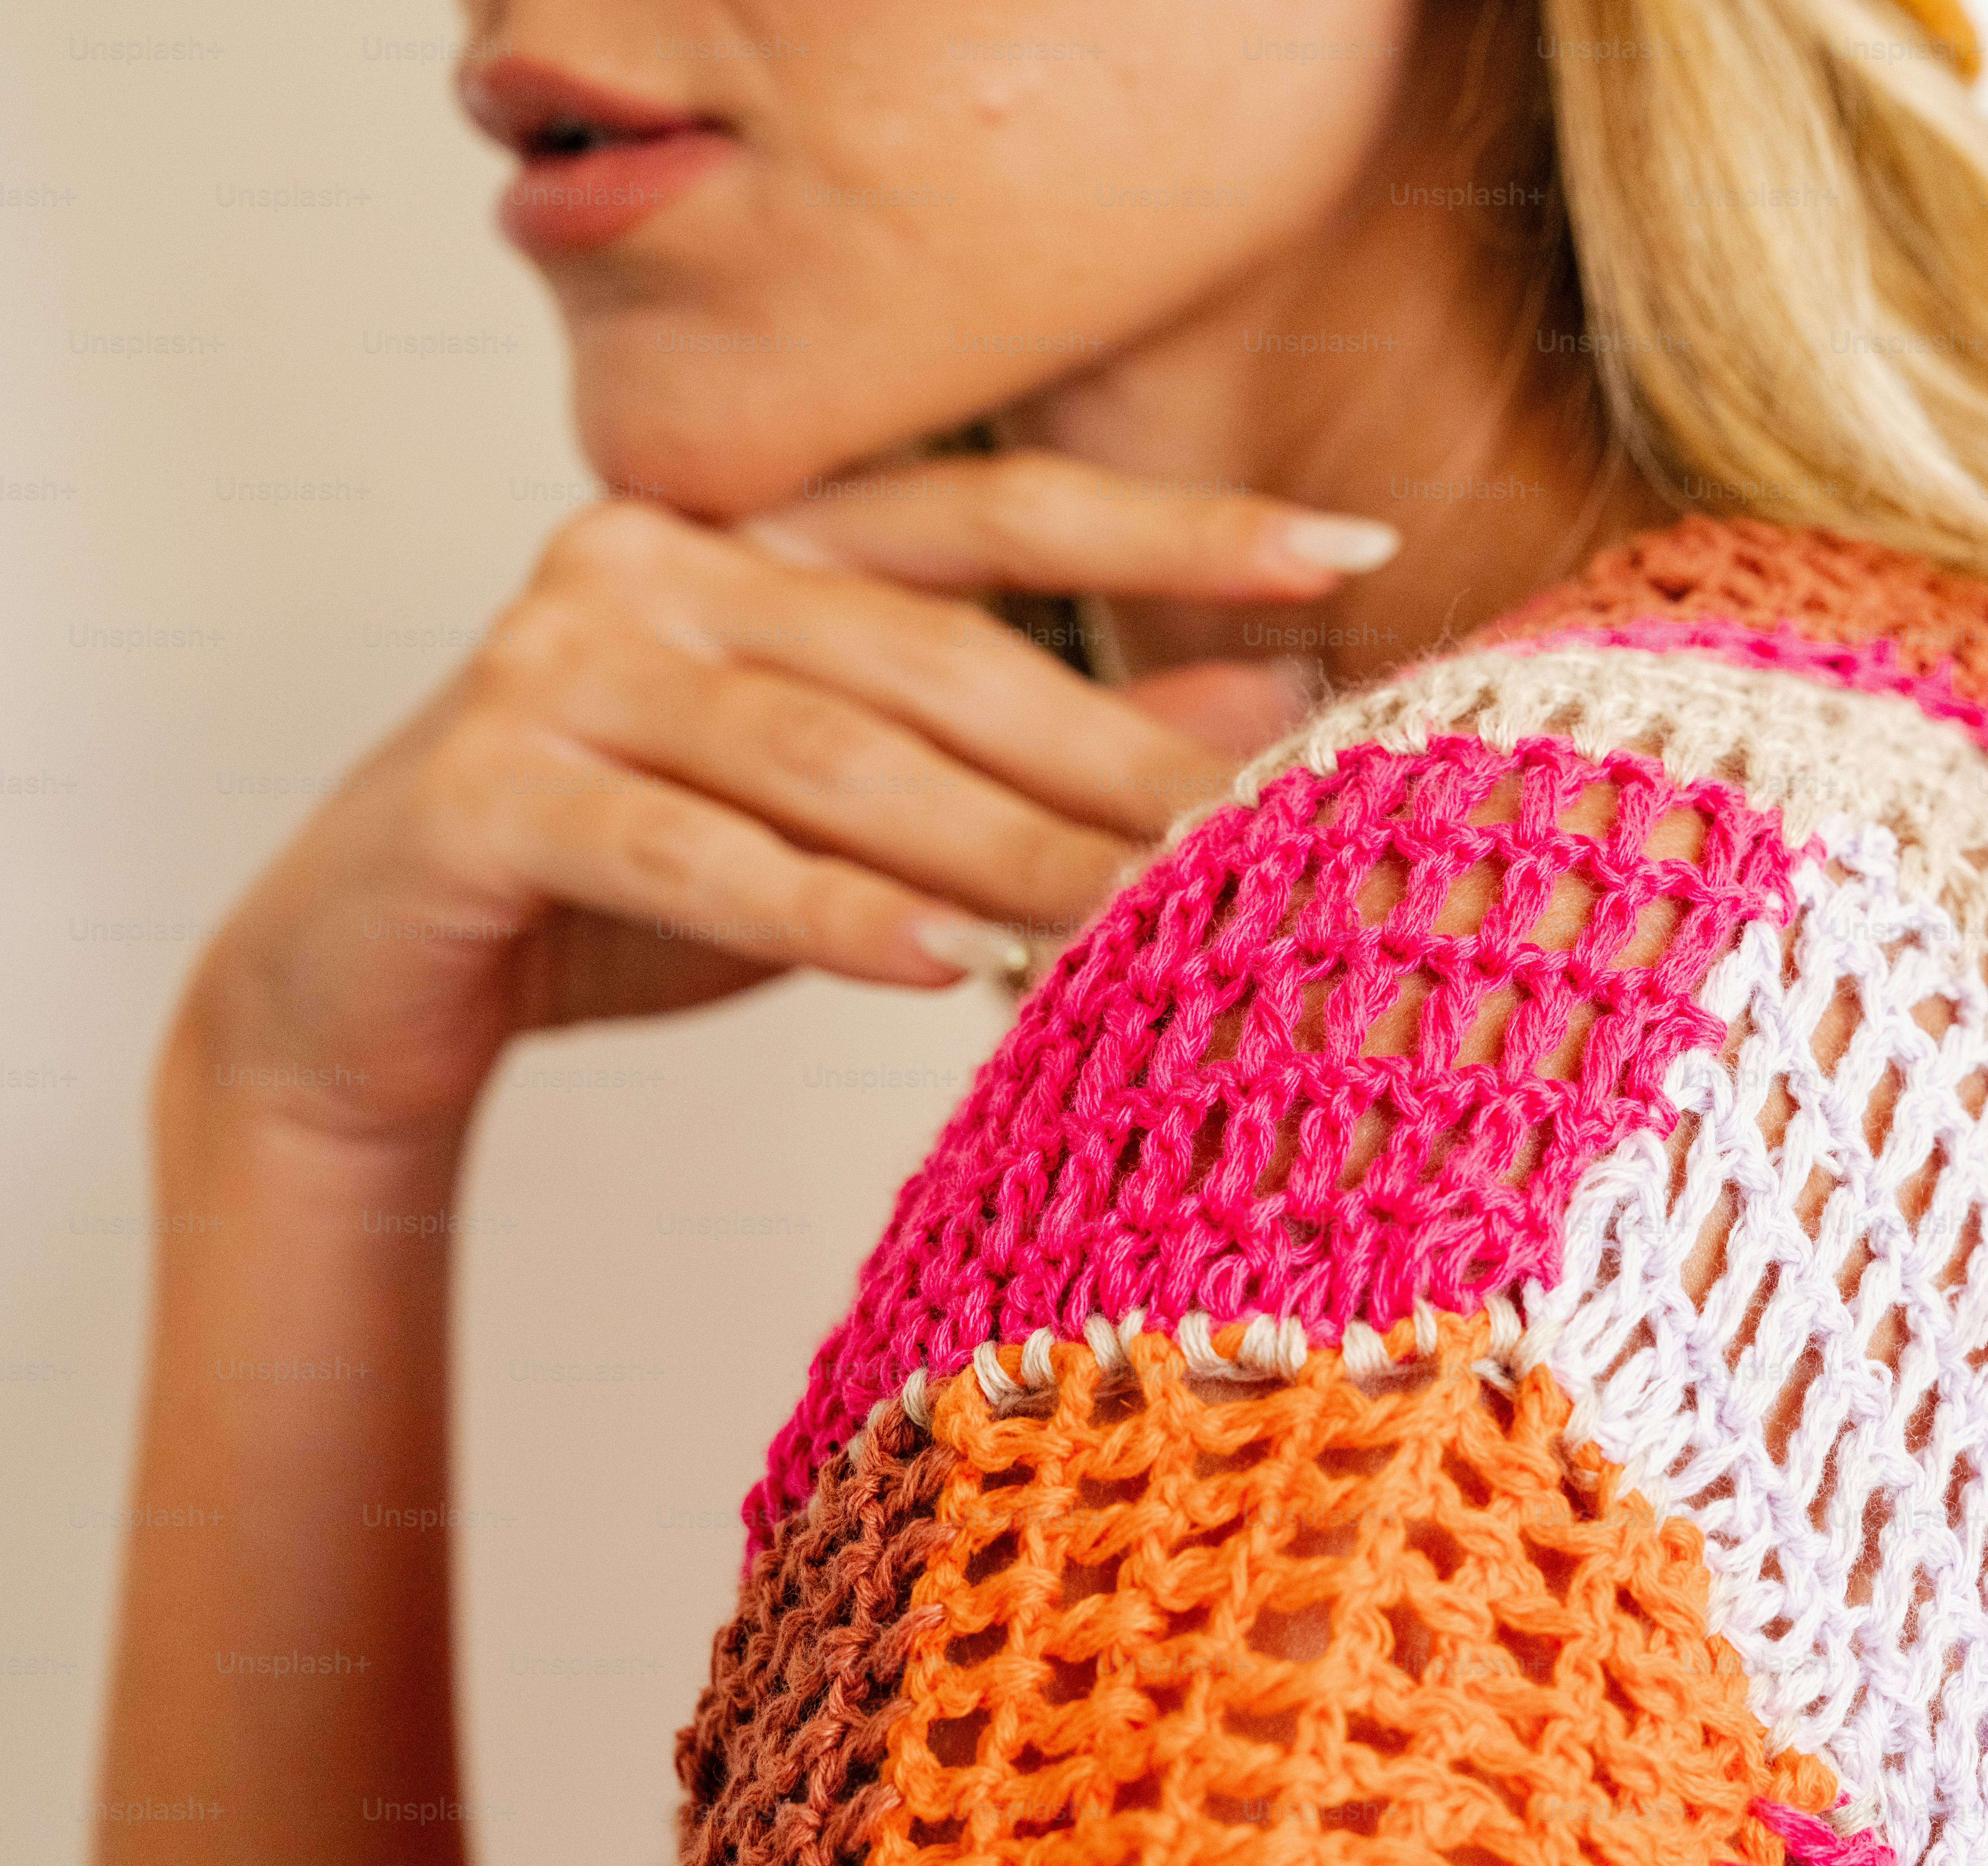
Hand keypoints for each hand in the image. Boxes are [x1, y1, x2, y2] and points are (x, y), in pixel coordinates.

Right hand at [175, 449, 1396, 1146]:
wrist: (376, 972)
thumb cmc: (648, 874)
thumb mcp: (866, 810)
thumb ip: (1038, 748)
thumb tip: (1264, 703)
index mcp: (759, 529)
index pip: (998, 508)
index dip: (1176, 526)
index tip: (1349, 551)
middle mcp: (657, 557)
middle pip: (934, 654)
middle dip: (1110, 756)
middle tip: (1263, 833)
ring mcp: (556, 663)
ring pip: (826, 758)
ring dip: (994, 852)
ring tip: (1136, 923)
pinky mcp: (481, 789)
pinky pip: (684, 852)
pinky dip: (820, 912)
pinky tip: (941, 966)